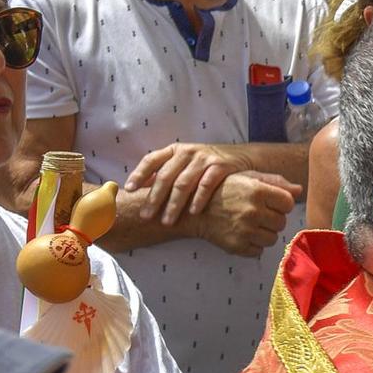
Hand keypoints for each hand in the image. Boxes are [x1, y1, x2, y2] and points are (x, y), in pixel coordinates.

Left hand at [126, 142, 252, 223]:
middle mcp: (187, 152)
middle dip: (154, 198)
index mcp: (175, 150)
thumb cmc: (208, 163)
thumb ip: (164, 171)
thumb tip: (140, 185)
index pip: (151, 160)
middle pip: (166, 176)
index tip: (129, 189)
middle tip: (146, 216)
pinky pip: (207, 184)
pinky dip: (198, 199)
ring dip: (174, 204)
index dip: (139, 174)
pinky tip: (193, 212)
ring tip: (167, 222)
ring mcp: (204, 158)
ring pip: (184, 183)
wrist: (242, 157)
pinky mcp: (221, 166)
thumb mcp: (185, 162)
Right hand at [197, 171, 300, 256]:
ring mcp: (245, 230)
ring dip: (264, 233)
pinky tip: (242, 234)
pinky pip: (258, 251)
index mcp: (257, 191)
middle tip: (257, 214)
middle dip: (272, 219)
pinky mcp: (237, 246)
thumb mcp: (247, 178)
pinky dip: (253, 245)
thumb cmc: (223, 190)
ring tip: (250, 224)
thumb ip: (275, 182)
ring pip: (272, 239)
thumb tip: (299, 190)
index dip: (281, 204)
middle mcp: (253, 211)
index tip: (270, 203)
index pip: (288, 203)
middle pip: (281, 223)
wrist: (192, 209)